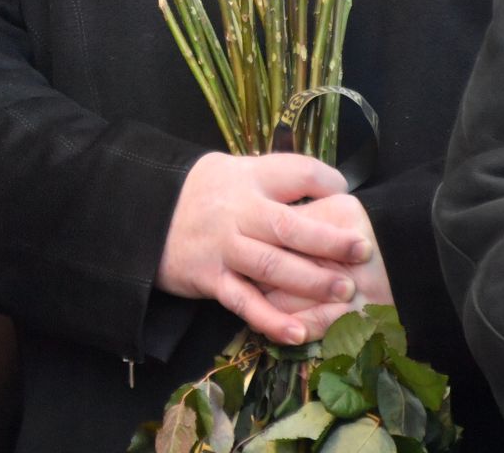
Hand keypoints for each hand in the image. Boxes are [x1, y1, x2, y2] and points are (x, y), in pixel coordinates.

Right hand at [156, 152, 374, 344]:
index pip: (295, 172)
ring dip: (310, 281)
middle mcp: (238, 211)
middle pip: (289, 226)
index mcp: (248, 178)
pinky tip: (297, 333)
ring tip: (344, 291)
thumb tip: (329, 184)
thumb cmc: (201, 193)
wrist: (140, 213)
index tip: (345, 192)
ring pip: (271, 265)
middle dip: (330, 240)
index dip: (325, 181)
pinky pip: (244, 302)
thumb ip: (275, 179)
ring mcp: (223, 246)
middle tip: (363, 250)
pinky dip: (271, 320)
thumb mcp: (233, 170)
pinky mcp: (209, 278)